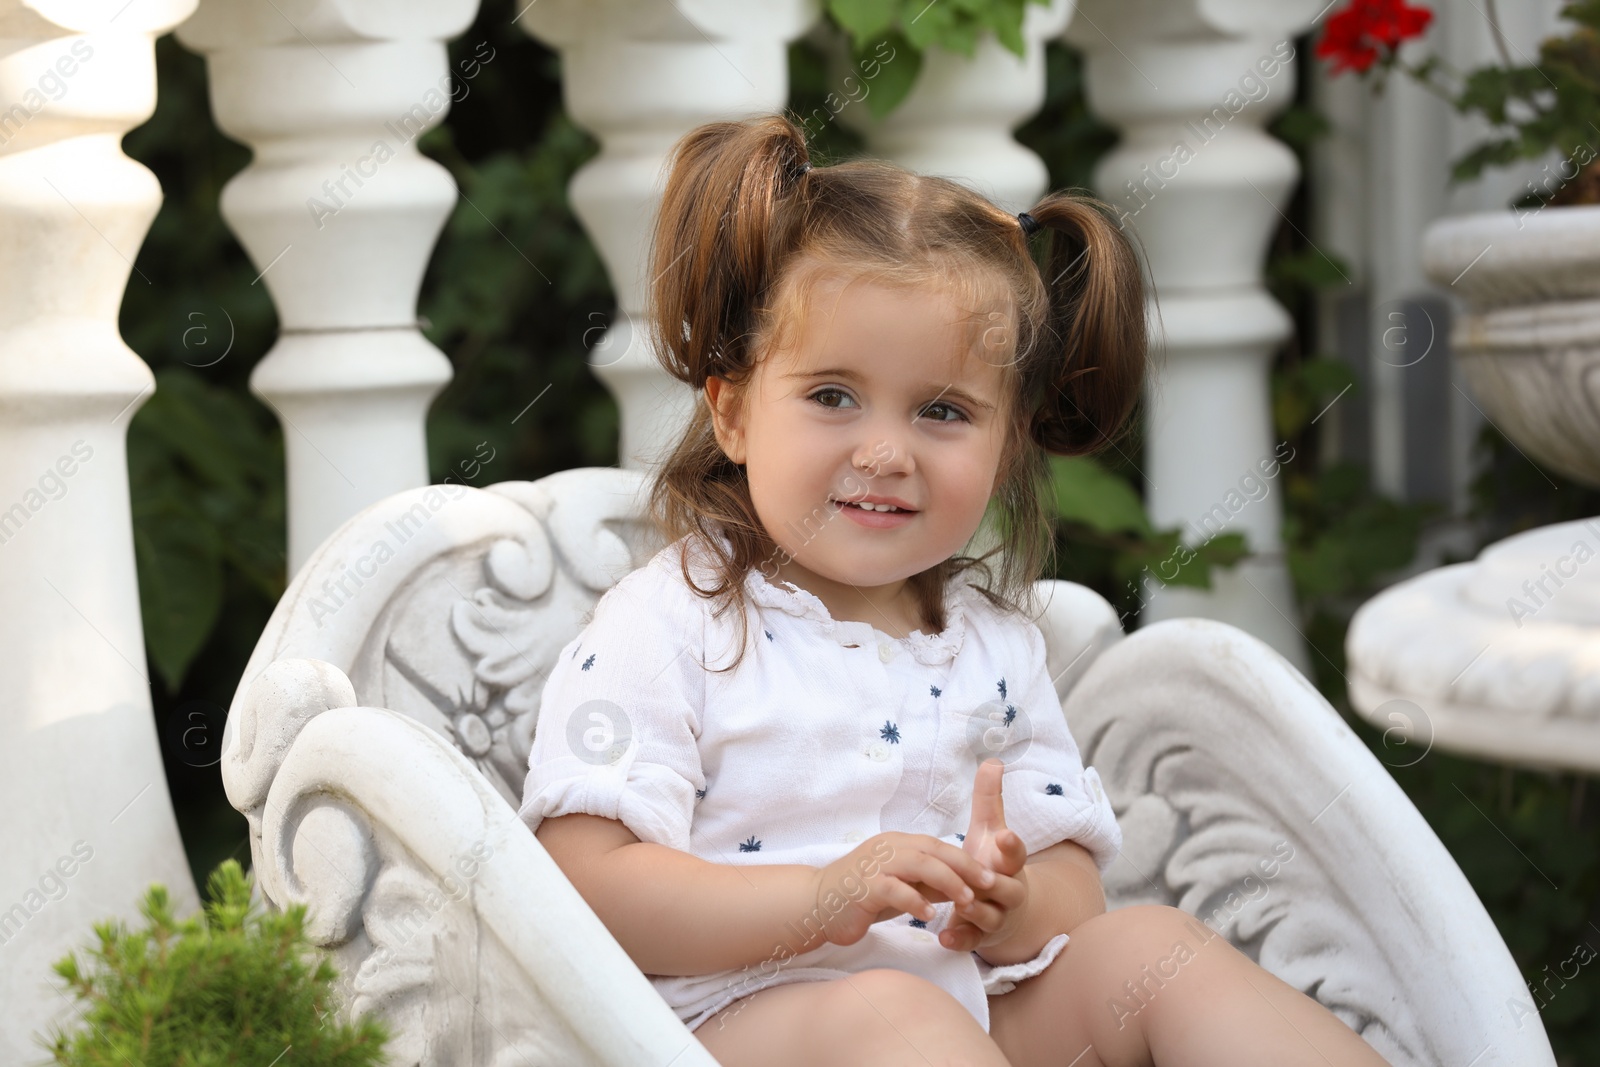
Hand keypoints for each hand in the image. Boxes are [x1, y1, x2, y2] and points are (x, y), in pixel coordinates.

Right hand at [809, 831, 998, 948]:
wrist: (817, 904)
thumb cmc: (861, 895)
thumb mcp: (901, 885)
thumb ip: (927, 882)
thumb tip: (962, 885)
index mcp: (898, 844)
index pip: (937, 846)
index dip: (966, 860)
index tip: (990, 876)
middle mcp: (888, 849)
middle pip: (932, 850)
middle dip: (964, 866)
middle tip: (988, 884)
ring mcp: (875, 866)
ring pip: (917, 864)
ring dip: (946, 881)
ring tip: (965, 900)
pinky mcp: (863, 887)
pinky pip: (893, 890)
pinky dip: (913, 900)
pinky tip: (929, 915)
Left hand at [938, 758, 1029, 952]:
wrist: (1004, 908)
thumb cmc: (993, 862)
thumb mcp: (990, 830)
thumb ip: (989, 799)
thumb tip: (993, 761)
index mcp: (1009, 863)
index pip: (1016, 852)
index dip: (1011, 844)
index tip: (1004, 834)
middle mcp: (1008, 890)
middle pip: (1007, 888)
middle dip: (995, 883)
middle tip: (983, 878)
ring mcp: (996, 916)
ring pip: (990, 916)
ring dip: (977, 911)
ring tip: (962, 905)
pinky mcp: (980, 936)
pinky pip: (972, 941)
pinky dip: (959, 940)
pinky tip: (943, 937)